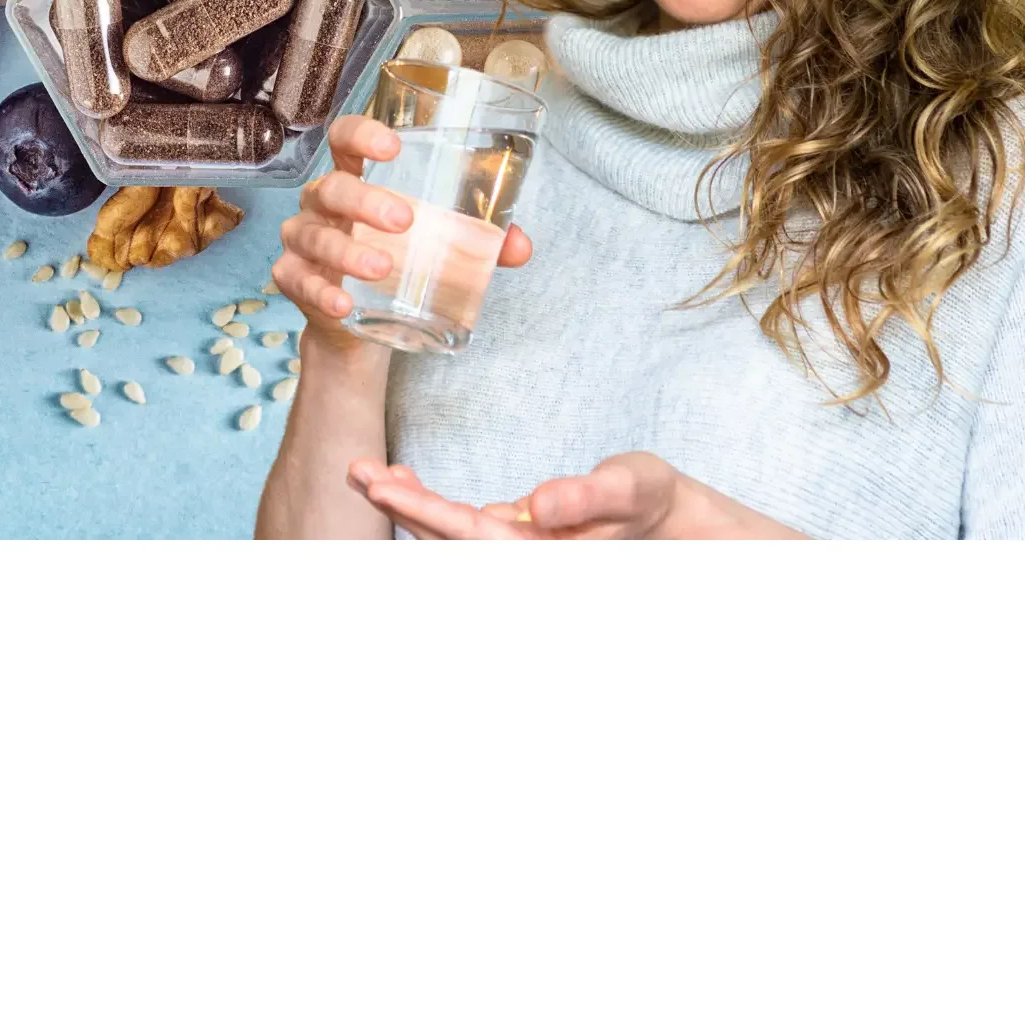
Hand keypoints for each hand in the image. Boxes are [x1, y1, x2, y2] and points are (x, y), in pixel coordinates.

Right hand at [274, 109, 530, 358]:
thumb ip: (479, 240)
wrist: (358, 322)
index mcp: (355, 176)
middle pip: (333, 188)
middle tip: (405, 220)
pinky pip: (299, 281)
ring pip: (316, 237)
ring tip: (383, 268)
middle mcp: (322, 202)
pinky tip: (344, 304)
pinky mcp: (292, 279)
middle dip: (366, 200)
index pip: (345, 138)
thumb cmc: (398, 258)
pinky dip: (322, 293)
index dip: (362, 134)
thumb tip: (520, 247)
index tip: (392, 145)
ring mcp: (302, 240)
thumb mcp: (436, 242)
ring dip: (348, 252)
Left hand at [346, 452, 751, 539]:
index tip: (381, 486)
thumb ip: (587, 498)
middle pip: (445, 537)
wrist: (668, 517)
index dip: (422, 509)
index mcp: (542, 551)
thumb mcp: (629, 486)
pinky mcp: (512, 537)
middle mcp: (521, 555)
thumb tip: (537, 505)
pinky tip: (403, 481)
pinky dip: (428, 503)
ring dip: (407, 503)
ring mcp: (515, 549)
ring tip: (368, 471)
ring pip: (447, 533)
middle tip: (356, 468)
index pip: (469, 533)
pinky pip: (458, 526)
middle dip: (399, 503)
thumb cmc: (650, 498)